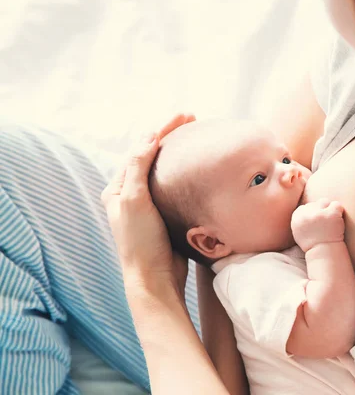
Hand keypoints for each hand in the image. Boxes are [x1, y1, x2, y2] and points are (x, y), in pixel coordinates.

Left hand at [102, 114, 195, 296]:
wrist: (155, 279)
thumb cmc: (141, 242)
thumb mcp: (134, 201)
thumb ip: (138, 168)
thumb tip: (149, 137)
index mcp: (117, 189)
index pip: (140, 149)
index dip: (161, 130)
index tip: (185, 116)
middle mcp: (130, 195)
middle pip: (151, 156)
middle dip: (170, 135)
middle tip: (192, 119)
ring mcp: (148, 205)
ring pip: (163, 170)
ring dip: (177, 151)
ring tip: (195, 137)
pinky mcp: (164, 215)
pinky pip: (174, 186)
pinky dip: (185, 172)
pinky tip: (198, 168)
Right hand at [291, 198, 344, 251]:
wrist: (324, 253)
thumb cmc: (313, 244)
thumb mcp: (298, 232)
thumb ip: (300, 219)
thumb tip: (304, 207)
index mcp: (297, 217)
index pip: (306, 207)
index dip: (313, 214)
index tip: (317, 224)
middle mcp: (306, 214)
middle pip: (315, 203)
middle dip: (321, 211)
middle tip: (325, 224)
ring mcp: (319, 213)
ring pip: (325, 201)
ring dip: (329, 209)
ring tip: (332, 222)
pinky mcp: (331, 214)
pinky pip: (337, 204)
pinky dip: (339, 211)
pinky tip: (338, 221)